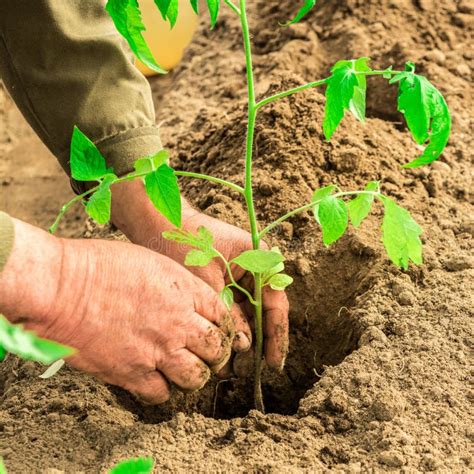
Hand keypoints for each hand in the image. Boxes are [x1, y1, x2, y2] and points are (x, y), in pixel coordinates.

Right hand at [0, 219, 232, 403]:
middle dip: (214, 354)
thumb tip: (186, 301)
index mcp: (185, 291)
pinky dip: (161, 391)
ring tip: (181, 369)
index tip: (214, 330)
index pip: (223, 316)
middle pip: (217, 350)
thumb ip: (176, 285)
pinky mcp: (132, 373)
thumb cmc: (99, 265)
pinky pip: (161, 394)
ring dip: (193, 376)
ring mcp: (158, 350)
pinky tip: (152, 380)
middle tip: (202, 353)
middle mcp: (178, 322)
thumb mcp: (150, 262)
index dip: (222, 326)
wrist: (61, 286)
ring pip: (197, 378)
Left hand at [111, 180, 288, 370]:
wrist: (160, 222)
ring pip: (248, 313)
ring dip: (242, 338)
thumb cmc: (185, 244)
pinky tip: (222, 348)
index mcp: (259, 259)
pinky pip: (233, 308)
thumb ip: (229, 314)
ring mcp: (239, 275)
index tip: (275, 364)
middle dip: (257, 342)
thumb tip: (245, 346)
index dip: (277, 336)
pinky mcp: (224, 282)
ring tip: (232, 367)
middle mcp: (254, 268)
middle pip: (263, 312)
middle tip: (248, 372)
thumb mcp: (208, 282)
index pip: (275, 304)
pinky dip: (229, 327)